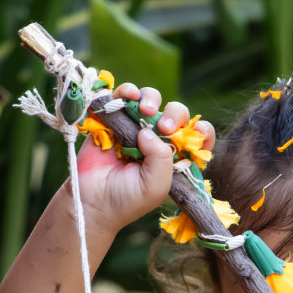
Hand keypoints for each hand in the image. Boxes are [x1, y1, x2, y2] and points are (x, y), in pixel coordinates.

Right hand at [74, 84, 214, 233]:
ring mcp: (135, 128)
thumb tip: (148, 129)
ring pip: (150, 100)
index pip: (196, 139)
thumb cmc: (127, 199)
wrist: (91, 201)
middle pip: (175, 113)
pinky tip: (130, 96)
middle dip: (174, 114)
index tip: (198, 131)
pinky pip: (123, 96)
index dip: (202, 131)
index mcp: (174, 159)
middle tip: (164, 127)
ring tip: (144, 110)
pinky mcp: (113, 119)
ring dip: (151, 99)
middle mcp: (158, 140)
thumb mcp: (155, 185)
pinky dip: (128, 91)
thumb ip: (162, 157)